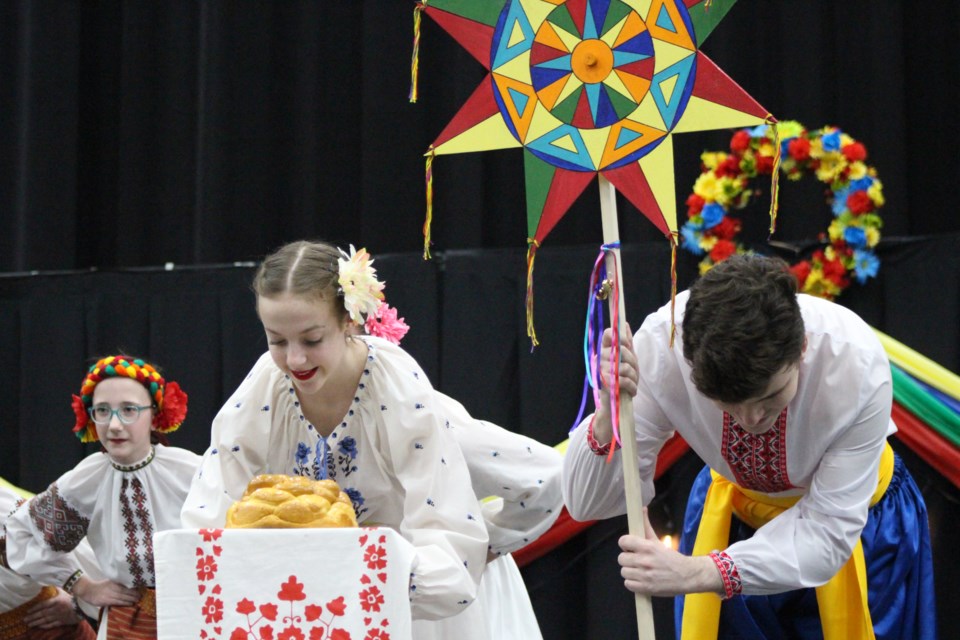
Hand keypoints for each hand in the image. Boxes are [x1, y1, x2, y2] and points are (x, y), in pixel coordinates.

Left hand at [24, 589, 80, 628]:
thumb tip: (49, 585)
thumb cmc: (73, 598)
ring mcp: (58, 616)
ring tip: (29, 624)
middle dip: (32, 617)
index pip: (43, 605)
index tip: (28, 611)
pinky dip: (44, 626)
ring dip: (36, 622)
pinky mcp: (61, 622)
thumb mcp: (65, 592)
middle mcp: (55, 609)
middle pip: (42, 614)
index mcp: (56, 601)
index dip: (34, 608)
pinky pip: (51, 625)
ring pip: (44, 620)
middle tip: (25, 619)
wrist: (83, 607)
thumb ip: (57, 589)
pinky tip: (39, 626)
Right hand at [71, 575, 139, 606]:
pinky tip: (130, 603)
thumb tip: (129, 585)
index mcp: (113, 582)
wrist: (88, 590)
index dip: (133, 588)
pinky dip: (124, 603)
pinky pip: (117, 602)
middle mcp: (112, 587)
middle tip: (141, 595)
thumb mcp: (109, 582)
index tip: (140, 589)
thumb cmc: (100, 586)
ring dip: (131, 599)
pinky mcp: (105, 601)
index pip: (125, 585)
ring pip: (122, 597)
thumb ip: (117, 583)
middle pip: (125, 591)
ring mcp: (108, 594)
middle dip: (134, 594)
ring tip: (138, 600)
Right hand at [592, 323, 636, 443]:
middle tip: (634, 372)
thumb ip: (626, 343)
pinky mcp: (604, 383)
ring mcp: (600, 370)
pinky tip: (631, 391)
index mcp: (604, 350)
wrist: (613, 405)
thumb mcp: (626, 360)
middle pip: (622, 350)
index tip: (627, 345)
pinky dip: (631, 387)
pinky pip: (623, 379)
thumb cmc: (621, 380)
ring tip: (632, 384)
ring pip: (624, 366)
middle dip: (633, 362)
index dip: (621, 336)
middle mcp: (600, 358)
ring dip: (633, 377)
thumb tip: (625, 324)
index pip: (609, 333)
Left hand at [617, 509, 722, 596]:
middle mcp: (644, 561)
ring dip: (630, 572)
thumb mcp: (658, 541)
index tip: (629, 548)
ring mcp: (644, 576)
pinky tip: (641, 579)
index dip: (625, 544)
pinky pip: (628, 584)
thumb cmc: (672, 558)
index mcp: (647, 547)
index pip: (623, 541)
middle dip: (628, 559)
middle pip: (621, 558)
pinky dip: (633, 583)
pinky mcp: (645, 588)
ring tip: (639, 571)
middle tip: (636, 560)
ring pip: (623, 572)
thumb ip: (647, 526)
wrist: (687, 576)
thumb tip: (642, 509)